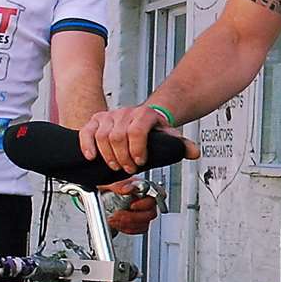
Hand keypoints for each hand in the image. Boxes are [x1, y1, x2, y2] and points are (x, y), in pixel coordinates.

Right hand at [80, 105, 200, 172]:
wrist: (142, 117)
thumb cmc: (153, 130)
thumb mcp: (169, 136)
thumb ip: (181, 146)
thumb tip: (195, 152)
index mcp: (145, 115)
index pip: (137, 130)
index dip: (137, 148)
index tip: (140, 161)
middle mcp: (125, 113)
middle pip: (117, 136)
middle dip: (123, 157)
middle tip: (128, 168)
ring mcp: (109, 116)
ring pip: (102, 135)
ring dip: (108, 155)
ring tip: (116, 166)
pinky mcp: (96, 120)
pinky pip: (86, 132)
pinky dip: (87, 145)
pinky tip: (92, 157)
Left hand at [100, 178, 159, 235]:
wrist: (100, 200)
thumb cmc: (105, 189)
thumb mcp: (108, 183)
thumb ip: (118, 185)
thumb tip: (128, 188)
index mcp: (140, 186)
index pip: (157, 193)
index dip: (147, 202)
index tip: (133, 206)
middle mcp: (144, 199)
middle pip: (150, 212)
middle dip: (133, 216)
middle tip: (118, 214)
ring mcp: (142, 212)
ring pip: (144, 223)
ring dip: (127, 223)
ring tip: (114, 219)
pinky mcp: (138, 223)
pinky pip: (138, 230)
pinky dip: (126, 228)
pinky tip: (117, 223)